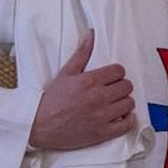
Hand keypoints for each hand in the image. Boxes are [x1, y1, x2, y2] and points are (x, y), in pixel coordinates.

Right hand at [29, 30, 135, 150]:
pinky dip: (126, 120)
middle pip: (126, 86)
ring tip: (114, 103)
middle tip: (112, 90)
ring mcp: (101, 116)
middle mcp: (98, 97)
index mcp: (89, 81)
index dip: (116, 73)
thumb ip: (82, 53)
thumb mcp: (66, 73)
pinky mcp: (102, 133)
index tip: (111, 78)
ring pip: (129, 103)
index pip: (119, 70)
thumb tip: (91, 34)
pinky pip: (126, 125)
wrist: (39, 125)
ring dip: (124, 102)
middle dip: (120, 86)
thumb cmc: (51, 100)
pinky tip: (119, 117)